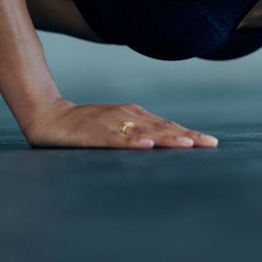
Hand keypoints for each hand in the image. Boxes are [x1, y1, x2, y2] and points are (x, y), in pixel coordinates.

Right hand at [22, 98, 218, 148]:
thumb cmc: (86, 125)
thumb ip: (138, 131)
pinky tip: (147, 146)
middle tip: (210, 144)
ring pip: (145, 132)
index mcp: (136, 115)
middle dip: (188, 136)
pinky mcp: (94, 134)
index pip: (169, 126)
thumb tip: (165, 141)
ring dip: (168, 138)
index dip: (190, 133)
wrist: (50, 116)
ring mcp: (112, 123)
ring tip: (188, 144)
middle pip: (163, 128)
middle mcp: (129, 116)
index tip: (211, 142)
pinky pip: (116, 139)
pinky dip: (132, 142)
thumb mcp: (117, 126)